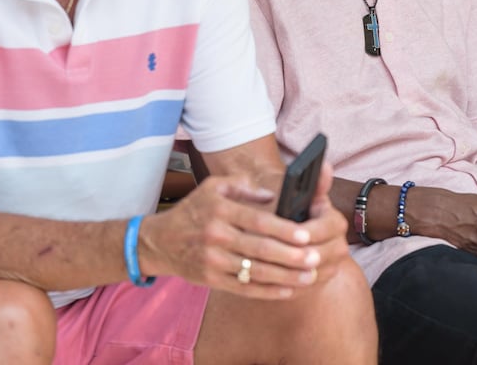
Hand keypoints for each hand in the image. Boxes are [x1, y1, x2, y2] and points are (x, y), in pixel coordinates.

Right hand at [141, 164, 348, 299]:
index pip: (258, 221)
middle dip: (290, 256)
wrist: (160, 241)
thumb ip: (243, 186)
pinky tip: (287, 291)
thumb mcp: (214, 187)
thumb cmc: (194, 210)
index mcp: (221, 210)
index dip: (284, 229)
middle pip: (259, 249)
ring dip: (285, 276)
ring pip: (254, 272)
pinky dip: (267, 292)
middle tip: (316, 258)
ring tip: (309, 276)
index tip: (307, 234)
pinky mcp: (210, 279)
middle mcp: (216, 236)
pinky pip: (243, 288)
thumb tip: (272, 195)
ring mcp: (212, 260)